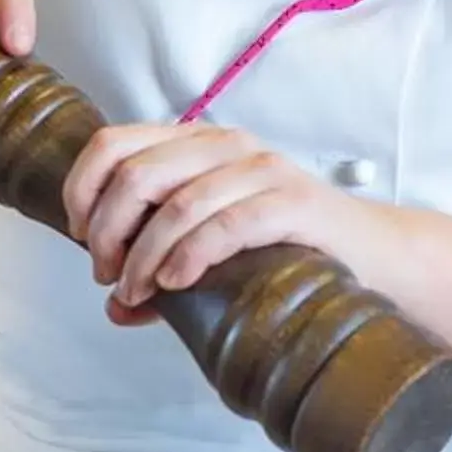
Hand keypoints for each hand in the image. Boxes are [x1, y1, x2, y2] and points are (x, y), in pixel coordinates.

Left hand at [61, 123, 404, 321]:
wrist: (372, 254)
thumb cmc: (285, 248)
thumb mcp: (211, 252)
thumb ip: (159, 273)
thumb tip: (113, 308)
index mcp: (196, 143)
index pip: (113, 143)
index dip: (83, 189)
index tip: (80, 236)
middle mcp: (225, 144)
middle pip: (135, 173)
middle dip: (106, 231)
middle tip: (108, 275)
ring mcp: (262, 169)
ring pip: (177, 203)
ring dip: (144, 256)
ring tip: (138, 291)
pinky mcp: (293, 202)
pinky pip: (227, 223)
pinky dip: (190, 256)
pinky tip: (177, 283)